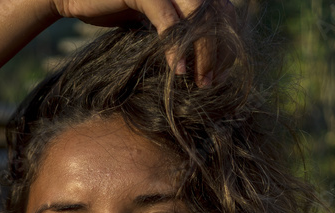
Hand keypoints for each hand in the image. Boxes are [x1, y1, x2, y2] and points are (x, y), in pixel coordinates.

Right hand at [48, 0, 233, 85]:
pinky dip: (175, 48)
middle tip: (212, 83)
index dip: (226, 43)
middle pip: (216, 16)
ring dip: (204, 52)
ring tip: (200, 81)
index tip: (219, 74)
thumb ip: (170, 27)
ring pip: (198, 19)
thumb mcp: (147, 19)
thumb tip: (191, 57)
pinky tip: (178, 70)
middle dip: (219, 51)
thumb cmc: (108, 8)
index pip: (221, 14)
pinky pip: (169, 22)